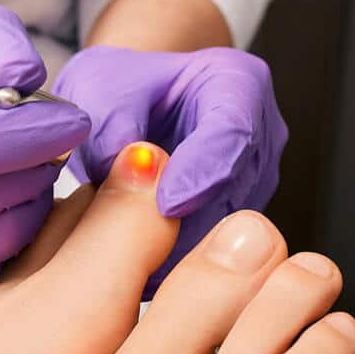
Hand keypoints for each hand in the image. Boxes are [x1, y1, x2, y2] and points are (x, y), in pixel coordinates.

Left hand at [53, 45, 286, 296]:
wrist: (126, 107)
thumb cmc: (118, 87)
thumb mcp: (97, 86)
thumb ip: (110, 121)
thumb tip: (121, 169)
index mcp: (236, 84)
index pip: (234, 132)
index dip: (200, 172)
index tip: (165, 204)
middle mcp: (257, 137)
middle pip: (232, 192)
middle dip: (180, 222)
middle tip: (125, 240)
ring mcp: (250, 185)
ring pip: (222, 233)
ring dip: (170, 248)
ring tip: (113, 253)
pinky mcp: (232, 224)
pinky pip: (207, 253)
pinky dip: (166, 263)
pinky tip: (127, 268)